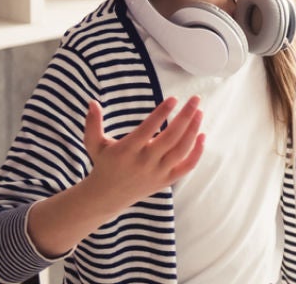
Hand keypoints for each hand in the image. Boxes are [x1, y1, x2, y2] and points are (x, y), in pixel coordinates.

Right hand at [82, 96, 205, 209]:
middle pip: (170, 138)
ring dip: (193, 130)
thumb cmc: (104, 164)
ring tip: (199, 112)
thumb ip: (93, 123)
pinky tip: (202, 135)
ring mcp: (157, 172)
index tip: (173, 98)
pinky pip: (186, 167)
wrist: (108, 196)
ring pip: (181, 150)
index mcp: (127, 151)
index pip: (147, 129)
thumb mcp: (93, 144)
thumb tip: (92, 102)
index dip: (161, 113)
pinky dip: (197, 152)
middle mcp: (144, 162)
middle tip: (196, 99)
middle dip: (186, 116)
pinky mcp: (166, 180)